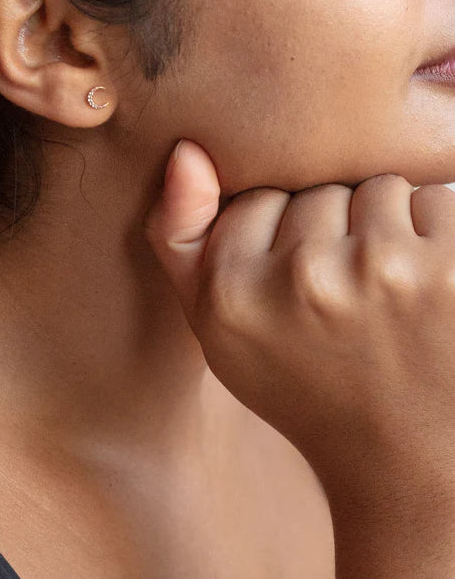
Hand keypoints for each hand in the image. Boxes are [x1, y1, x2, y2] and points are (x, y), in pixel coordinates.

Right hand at [144, 138, 454, 502]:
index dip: (278, 238)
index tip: (292, 287)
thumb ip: (180, 236)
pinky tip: (428, 285)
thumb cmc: (302, 381)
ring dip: (385, 228)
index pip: (256, 200)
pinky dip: (435, 233)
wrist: (405, 457)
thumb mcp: (214, 324)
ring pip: (376, 189)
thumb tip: (188, 151)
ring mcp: (383, 272)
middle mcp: (304, 280)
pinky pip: (435, 199)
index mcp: (233, 294)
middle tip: (342, 295)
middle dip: (332, 231)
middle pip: (317, 191)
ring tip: (385, 289)